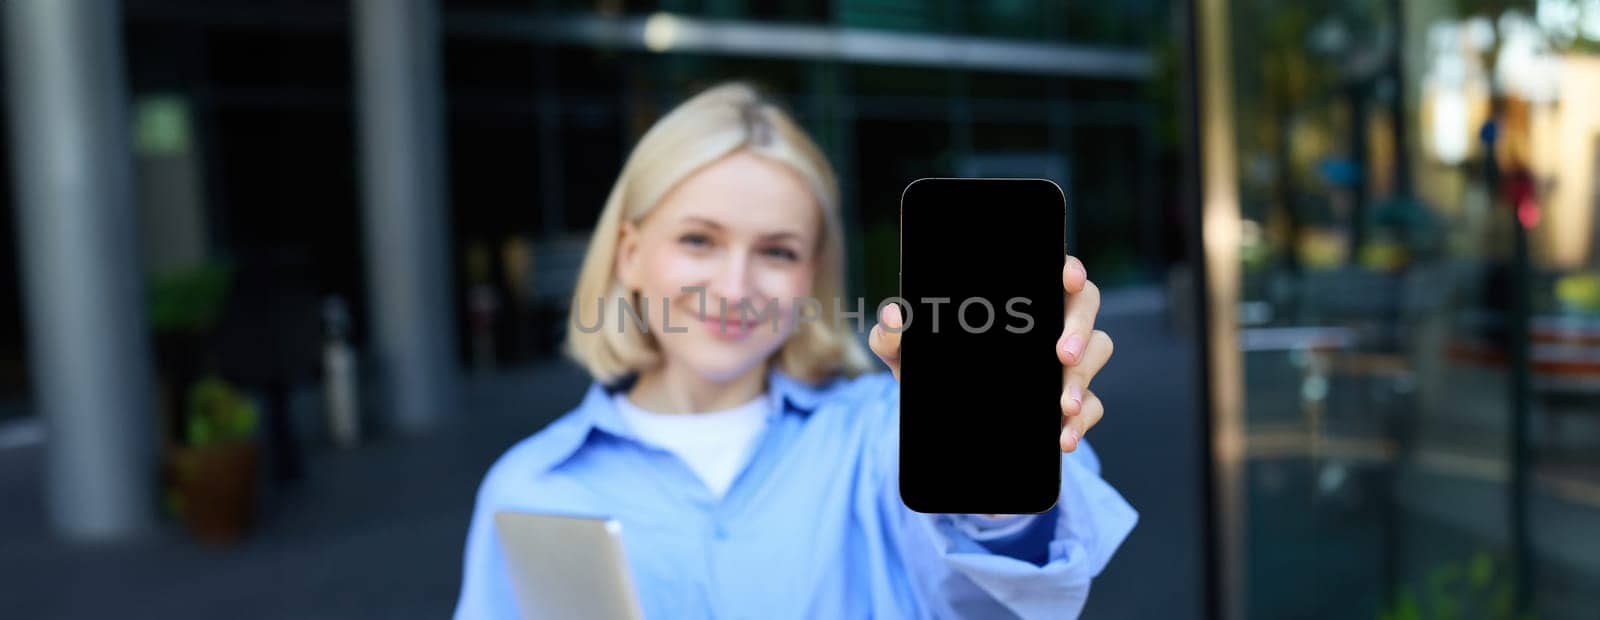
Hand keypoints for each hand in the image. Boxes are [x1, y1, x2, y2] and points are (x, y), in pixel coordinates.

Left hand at [869, 255, 1112, 452]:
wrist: (942, 425)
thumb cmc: (930, 370)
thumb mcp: (906, 356)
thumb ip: (891, 336)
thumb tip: (893, 315)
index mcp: (1018, 297)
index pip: (1054, 271)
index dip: (1069, 270)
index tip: (1067, 278)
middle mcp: (1049, 321)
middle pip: (1085, 306)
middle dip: (1080, 327)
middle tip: (1063, 353)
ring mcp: (1065, 361)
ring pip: (1098, 352)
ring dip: (1082, 379)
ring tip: (1061, 405)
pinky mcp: (1070, 401)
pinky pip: (1092, 406)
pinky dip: (1082, 422)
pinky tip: (1064, 437)